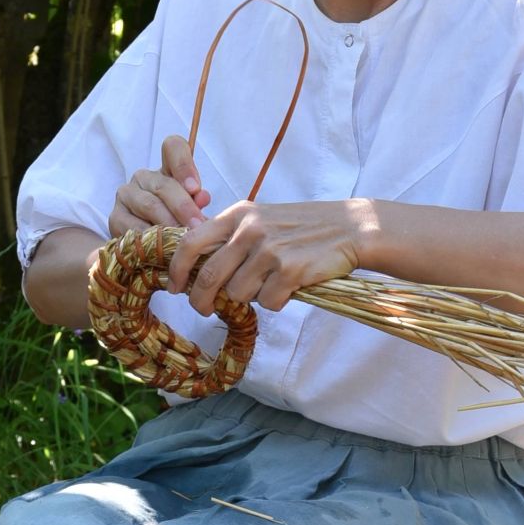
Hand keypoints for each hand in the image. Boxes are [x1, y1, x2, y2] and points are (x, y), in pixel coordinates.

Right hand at [109, 132, 209, 238]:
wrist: (150, 246)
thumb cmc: (177, 224)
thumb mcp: (191, 210)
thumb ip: (197, 202)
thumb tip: (202, 197)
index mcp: (166, 168)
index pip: (173, 147)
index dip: (184, 165)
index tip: (195, 188)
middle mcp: (143, 177)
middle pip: (164, 184)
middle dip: (183, 206)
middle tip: (197, 225)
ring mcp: (126, 195)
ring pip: (149, 205)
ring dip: (168, 223)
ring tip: (183, 238)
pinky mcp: (115, 217)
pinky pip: (134, 226)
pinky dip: (150, 237)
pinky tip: (161, 247)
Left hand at [168, 198, 374, 314]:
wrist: (350, 228)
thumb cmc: (301, 227)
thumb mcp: (260, 219)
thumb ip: (230, 237)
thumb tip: (197, 269)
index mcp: (237, 215)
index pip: (190, 243)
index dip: (177, 270)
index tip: (174, 287)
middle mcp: (249, 230)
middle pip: (208, 277)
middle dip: (201, 300)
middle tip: (204, 309)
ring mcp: (269, 251)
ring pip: (238, 294)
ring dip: (250, 298)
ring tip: (268, 285)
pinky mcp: (290, 271)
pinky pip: (267, 303)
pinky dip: (275, 302)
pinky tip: (288, 288)